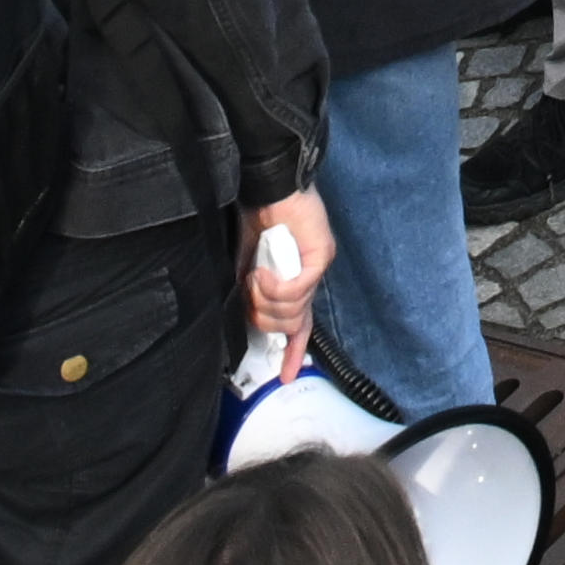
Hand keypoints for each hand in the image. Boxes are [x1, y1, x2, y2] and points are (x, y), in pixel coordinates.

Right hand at [242, 189, 335, 355]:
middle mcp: (308, 280)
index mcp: (293, 283)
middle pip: (291, 325)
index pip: (300, 326)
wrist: (266, 189)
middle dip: (264, 318)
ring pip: (293, 311)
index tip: (284, 375)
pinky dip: (274, 287)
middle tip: (251, 294)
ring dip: (265, 299)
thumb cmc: (256, 222)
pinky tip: (262, 272)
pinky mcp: (320, 256)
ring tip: (255, 276)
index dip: (292, 352)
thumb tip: (244, 319)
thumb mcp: (246, 267)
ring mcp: (317, 269)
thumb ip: (249, 295)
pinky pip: (297, 290)